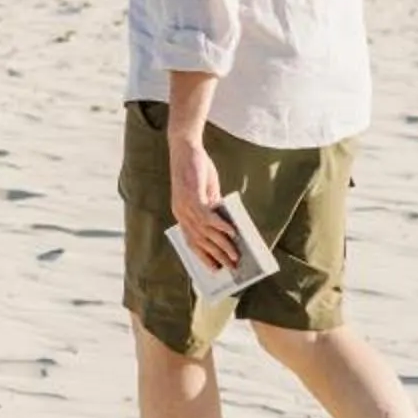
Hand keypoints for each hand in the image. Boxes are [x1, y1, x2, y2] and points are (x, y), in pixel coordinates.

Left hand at [169, 133, 237, 268]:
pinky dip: (220, 226)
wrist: (185, 148)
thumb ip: (214, 209)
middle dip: (217, 257)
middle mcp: (181, 214)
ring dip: (222, 246)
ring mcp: (185, 206)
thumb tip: (229, 229)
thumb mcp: (207, 193)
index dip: (203, 257)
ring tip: (236, 255)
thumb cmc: (196, 169)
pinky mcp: (192, 196)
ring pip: (205, 233)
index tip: (215, 269)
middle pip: (200, 242)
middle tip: (232, 267)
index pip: (191, 242)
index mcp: (181, 215)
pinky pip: (207, 217)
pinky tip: (232, 233)